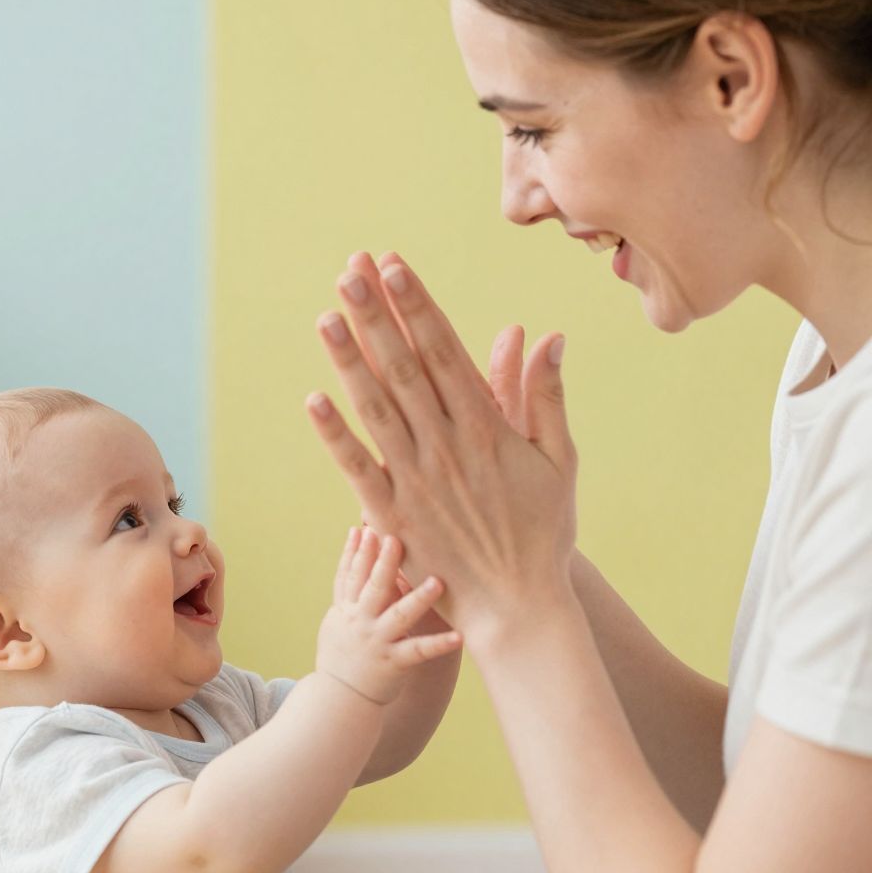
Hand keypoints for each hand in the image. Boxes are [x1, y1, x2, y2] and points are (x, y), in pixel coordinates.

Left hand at [308, 251, 577, 647]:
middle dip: (376, 315)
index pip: (444, 351)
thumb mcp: (558, 461)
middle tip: (349, 269)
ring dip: (349, 360)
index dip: (416, 306)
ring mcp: (416, 480)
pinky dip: (336, 435)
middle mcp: (446, 446)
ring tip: (326, 316)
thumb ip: (545, 397)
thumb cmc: (543, 534)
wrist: (518, 607)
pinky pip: (359, 469)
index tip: (394, 266)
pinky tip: (313, 400)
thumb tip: (549, 337)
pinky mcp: (393, 516)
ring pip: (376, 408)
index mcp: (486, 428)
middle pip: (404, 367)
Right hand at [316, 525, 461, 705]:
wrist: (339, 698)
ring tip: (438, 582)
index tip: (366, 528)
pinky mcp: (393, 664)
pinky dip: (439, 644)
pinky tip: (459, 637)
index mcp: (347, 610)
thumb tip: (353, 545)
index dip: (358, 552)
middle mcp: (360, 623)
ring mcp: (377, 642)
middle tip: (396, 539)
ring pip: (399, 617)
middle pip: (373, 589)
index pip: (351, 576)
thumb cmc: (343, 654)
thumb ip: (347, 587)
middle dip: (384, 564)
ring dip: (418, 599)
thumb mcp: (337, 619)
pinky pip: (419, 651)